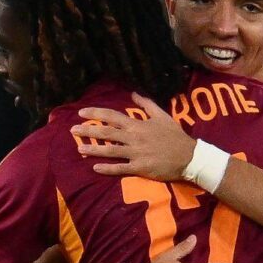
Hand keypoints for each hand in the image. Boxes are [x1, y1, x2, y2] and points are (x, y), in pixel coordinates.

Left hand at [71, 92, 195, 179]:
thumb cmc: (176, 136)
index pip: (112, 116)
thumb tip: (133, 94)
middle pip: (106, 133)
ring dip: (93, 149)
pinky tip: (95, 168)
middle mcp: (134, 138)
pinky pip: (120, 168)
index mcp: (138, 125)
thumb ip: (147, 105)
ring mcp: (136, 153)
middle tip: (72, 130)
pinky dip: (107, 168)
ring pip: (110, 151)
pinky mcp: (140, 167)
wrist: (189, 156)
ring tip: (79, 149)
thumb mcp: (163, 116)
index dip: (96, 114)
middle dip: (88, 131)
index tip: (82, 113)